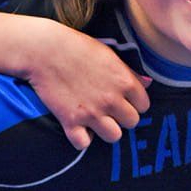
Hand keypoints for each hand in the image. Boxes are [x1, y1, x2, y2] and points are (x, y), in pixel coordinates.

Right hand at [20, 17, 149, 149]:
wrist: (43, 49)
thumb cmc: (76, 47)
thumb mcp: (109, 54)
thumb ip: (129, 72)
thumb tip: (147, 84)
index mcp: (124, 81)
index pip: (144, 106)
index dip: (133, 103)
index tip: (122, 99)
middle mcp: (111, 99)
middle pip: (132, 122)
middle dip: (121, 117)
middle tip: (108, 109)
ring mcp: (91, 112)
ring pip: (114, 136)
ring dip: (105, 130)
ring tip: (95, 119)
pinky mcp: (70, 121)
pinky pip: (83, 143)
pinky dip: (80, 138)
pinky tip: (77, 127)